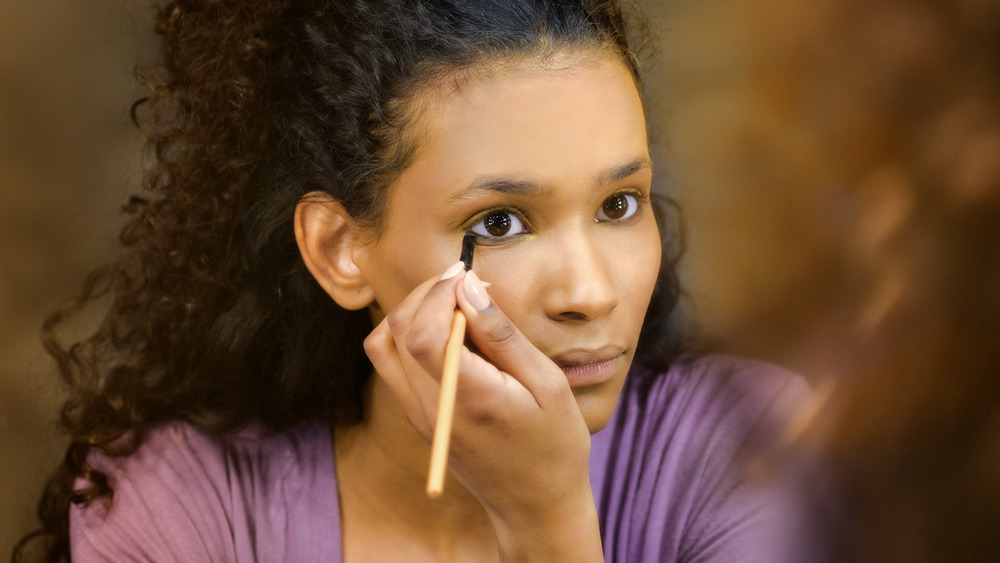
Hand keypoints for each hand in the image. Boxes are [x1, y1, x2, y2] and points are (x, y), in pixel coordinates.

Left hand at [364, 264, 602, 560]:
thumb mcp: (547, 383)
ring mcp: (419, 415)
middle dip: (427, 294)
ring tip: (455, 304)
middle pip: (398, 332)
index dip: (438, 293)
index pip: (423, 333)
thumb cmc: (554, 443)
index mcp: (469, 400)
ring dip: (413, 312)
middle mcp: (432, 408)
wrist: (536, 504)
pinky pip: (392, 363)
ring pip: (384, 344)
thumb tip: (468, 287)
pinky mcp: (417, 417)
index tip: (468, 274)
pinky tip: (449, 331)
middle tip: (466, 283)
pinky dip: (409, 334)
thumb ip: (502, 334)